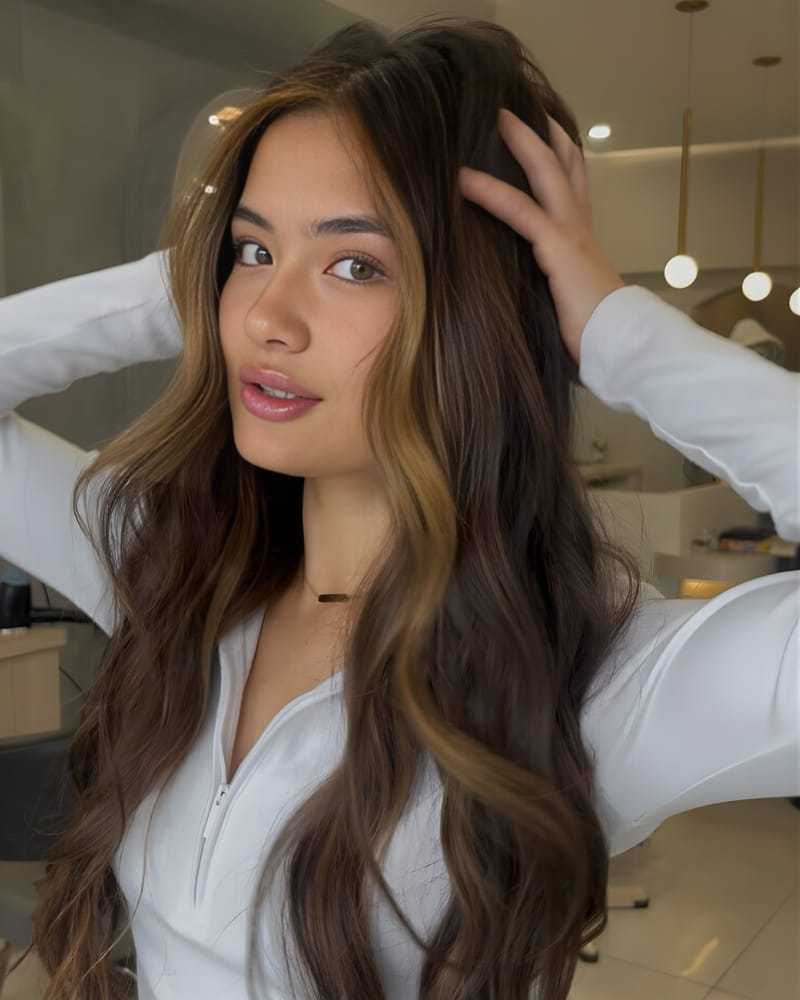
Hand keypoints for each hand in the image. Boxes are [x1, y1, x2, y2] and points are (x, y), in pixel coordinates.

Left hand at [457, 107, 625, 366]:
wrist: (620, 345)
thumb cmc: (594, 334)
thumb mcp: (566, 302)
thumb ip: (549, 287)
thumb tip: (526, 293)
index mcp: (582, 241)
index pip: (573, 187)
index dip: (561, 156)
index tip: (545, 135)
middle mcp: (580, 228)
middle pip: (565, 165)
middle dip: (543, 133)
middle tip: (516, 107)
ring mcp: (571, 232)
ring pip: (547, 173)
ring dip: (521, 142)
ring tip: (495, 117)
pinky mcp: (558, 247)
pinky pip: (520, 210)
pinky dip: (490, 192)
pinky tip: (464, 178)